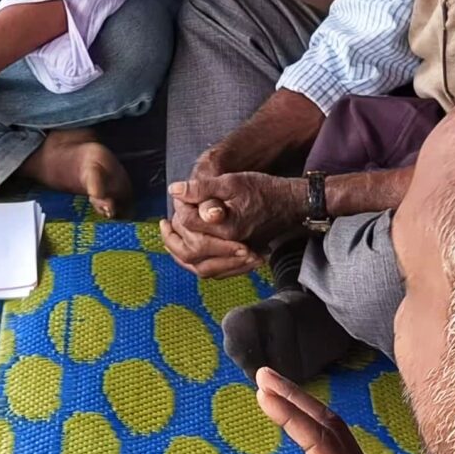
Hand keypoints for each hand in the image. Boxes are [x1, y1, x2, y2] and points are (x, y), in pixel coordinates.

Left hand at [161, 171, 306, 277]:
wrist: (290, 203)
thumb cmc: (262, 189)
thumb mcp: (231, 181)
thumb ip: (202, 188)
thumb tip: (175, 190)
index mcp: (228, 227)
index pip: (191, 225)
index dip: (180, 212)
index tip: (176, 203)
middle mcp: (233, 247)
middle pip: (192, 254)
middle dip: (173, 240)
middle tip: (164, 226)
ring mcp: (240, 258)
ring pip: (203, 269)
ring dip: (183, 256)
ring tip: (172, 240)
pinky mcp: (245, 261)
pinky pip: (217, 272)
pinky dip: (200, 265)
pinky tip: (192, 253)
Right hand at [253, 367, 428, 453]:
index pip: (320, 443)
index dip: (290, 415)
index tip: (261, 392)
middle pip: (331, 427)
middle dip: (296, 398)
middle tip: (261, 375)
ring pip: (339, 435)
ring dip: (308, 409)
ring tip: (277, 394)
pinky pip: (344, 449)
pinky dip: (320, 428)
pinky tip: (309, 432)